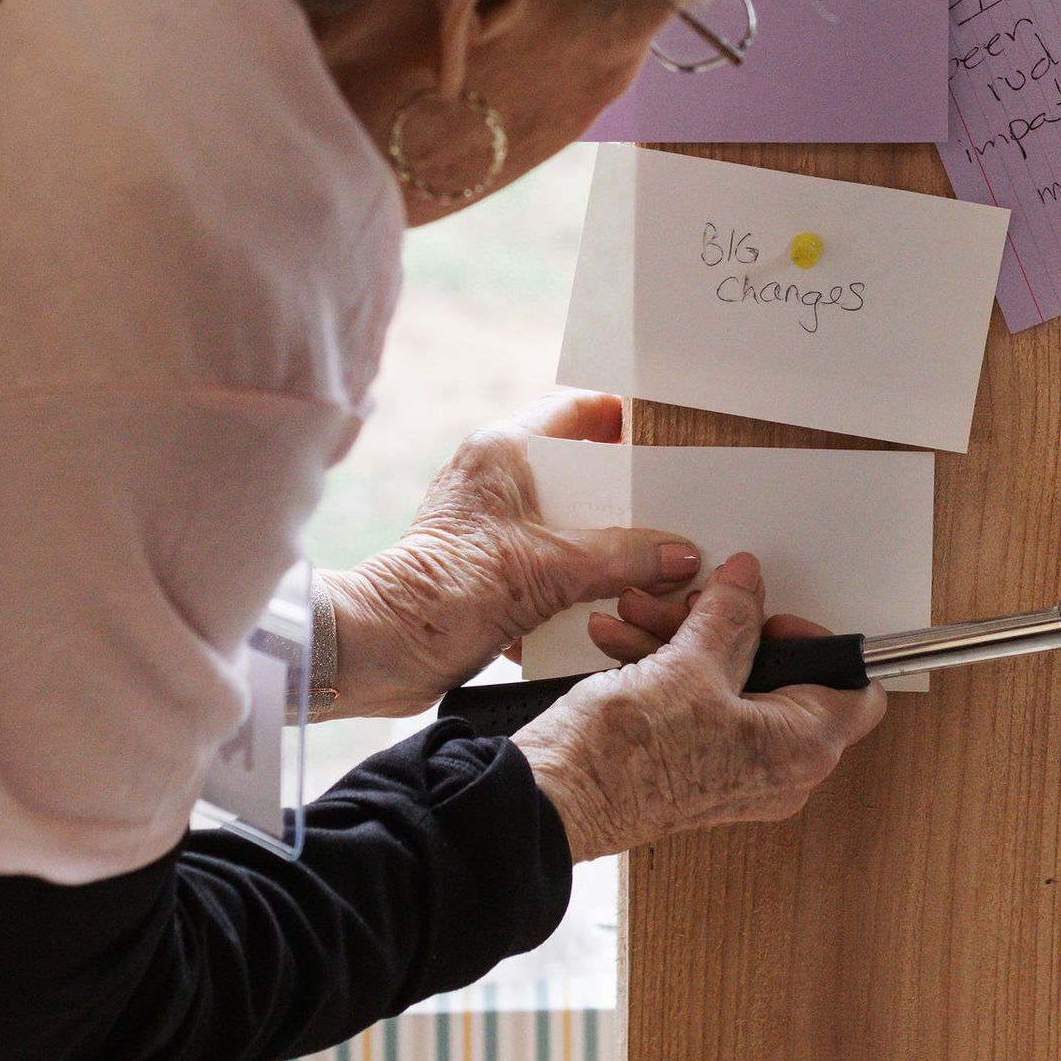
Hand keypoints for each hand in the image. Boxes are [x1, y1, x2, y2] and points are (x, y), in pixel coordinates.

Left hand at [323, 392, 699, 718]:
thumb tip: (680, 555)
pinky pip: (545, 563)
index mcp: (504, 451)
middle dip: (623, 498)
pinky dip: (575, 581)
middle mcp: (495, 479)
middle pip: (577, 473)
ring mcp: (489, 524)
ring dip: (602, 547)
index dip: (623, 418)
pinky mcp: (485, 568)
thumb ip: (622, 557)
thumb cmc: (446, 592)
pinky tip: (608, 603)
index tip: (666, 436)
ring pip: (564, 523)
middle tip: (671, 511)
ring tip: (650, 563)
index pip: (576, 411)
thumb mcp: (550, 569)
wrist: (380, 649)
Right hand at [512, 554, 886, 862]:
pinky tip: (624, 641)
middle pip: (780, 675)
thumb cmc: (626, 758)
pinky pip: (698, 706)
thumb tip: (749, 585)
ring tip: (640, 615)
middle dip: (729, 627)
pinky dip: (668, 669)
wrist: (557, 801)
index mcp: (800, 748)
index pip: (856, 687)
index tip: (772, 612)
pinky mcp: (693, 768)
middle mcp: (777, 770)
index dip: (818, 637)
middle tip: (696, 604)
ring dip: (686, 640)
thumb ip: (731, 616)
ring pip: (730, 684)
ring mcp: (734, 772)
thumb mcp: (689, 664)